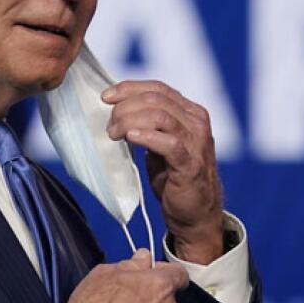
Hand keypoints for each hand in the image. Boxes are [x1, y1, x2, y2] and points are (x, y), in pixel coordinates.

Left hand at [102, 80, 224, 263]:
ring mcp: (196, 142)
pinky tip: (130, 138)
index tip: (106, 96)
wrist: (195, 214)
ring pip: (160, 116)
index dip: (129, 88)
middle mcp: (197, 123)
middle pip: (156, 99)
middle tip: (109, 124)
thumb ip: (149, 125)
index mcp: (191, 113)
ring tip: (115, 134)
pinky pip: (168, 143)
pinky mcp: (191, 164)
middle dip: (125, 107)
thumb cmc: (174, 179)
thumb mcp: (161, 144)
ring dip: (130, 121)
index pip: (158, 88)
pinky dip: (146, 137)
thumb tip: (116, 109)